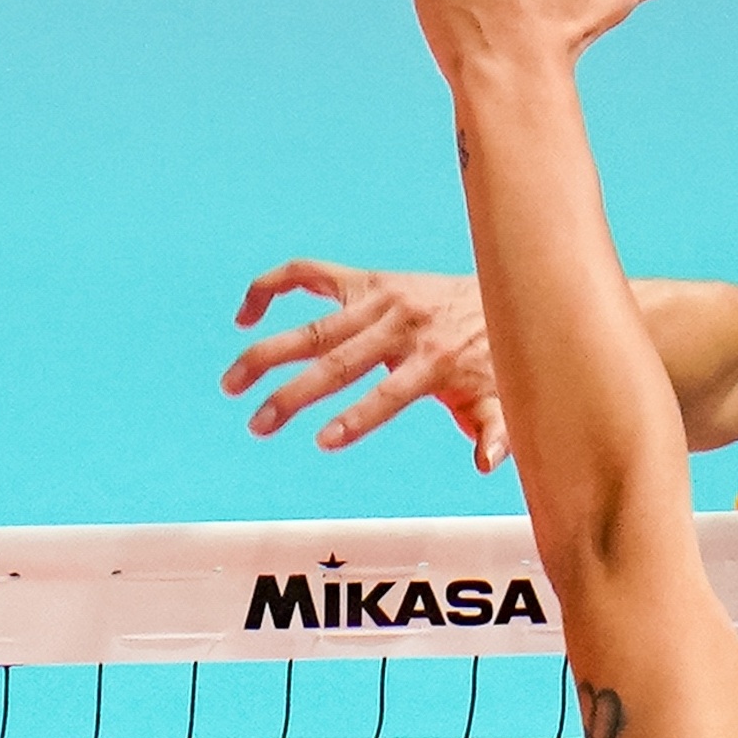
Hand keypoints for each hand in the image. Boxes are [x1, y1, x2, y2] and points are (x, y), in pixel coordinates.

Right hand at [224, 260, 510, 468]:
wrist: (507, 290)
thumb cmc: (498, 357)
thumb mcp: (504, 399)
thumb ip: (497, 433)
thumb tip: (486, 463)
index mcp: (436, 357)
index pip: (390, 392)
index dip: (357, 419)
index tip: (322, 442)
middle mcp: (403, 324)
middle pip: (339, 361)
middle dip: (295, 395)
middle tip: (259, 424)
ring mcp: (380, 298)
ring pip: (313, 327)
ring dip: (267, 354)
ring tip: (231, 383)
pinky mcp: (366, 280)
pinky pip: (308, 274)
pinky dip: (272, 287)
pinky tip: (245, 316)